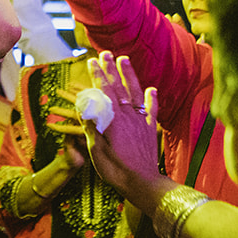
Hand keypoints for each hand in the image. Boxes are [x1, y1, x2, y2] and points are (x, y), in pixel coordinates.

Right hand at [79, 52, 163, 199]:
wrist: (143, 183)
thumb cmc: (116, 171)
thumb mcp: (96, 151)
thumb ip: (92, 128)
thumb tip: (85, 108)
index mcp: (114, 120)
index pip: (104, 92)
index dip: (98, 76)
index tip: (92, 61)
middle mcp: (129, 117)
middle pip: (119, 88)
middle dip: (111, 69)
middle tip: (105, 53)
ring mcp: (141, 122)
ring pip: (135, 93)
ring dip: (130, 75)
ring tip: (124, 60)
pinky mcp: (150, 130)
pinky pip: (152, 110)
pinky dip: (152, 98)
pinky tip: (152, 89)